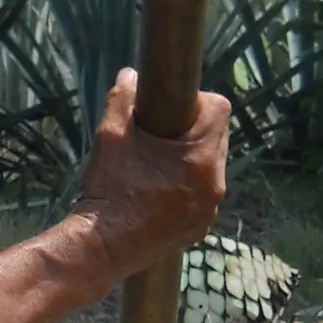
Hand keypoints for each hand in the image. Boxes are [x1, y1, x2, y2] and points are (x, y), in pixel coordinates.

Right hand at [73, 69, 229, 282]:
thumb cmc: (108, 190)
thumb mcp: (110, 136)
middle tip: (161, 137)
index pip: (220, 109)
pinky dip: (188, 188)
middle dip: (194, 130)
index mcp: (200, 159)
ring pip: (211, 168)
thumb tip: (129, 76)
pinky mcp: (200, 229)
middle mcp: (213, 185)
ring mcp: (209, 210)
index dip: (197, 101)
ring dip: (192, 160)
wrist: (102, 246)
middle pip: (218, 138)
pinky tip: (161, 191)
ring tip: (159, 165)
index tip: (170, 110)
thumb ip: (122, 99)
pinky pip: (203, 196)